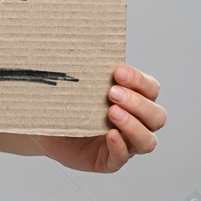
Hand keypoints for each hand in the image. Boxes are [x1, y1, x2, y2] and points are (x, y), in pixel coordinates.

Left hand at [33, 65, 164, 172]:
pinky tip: (110, 135)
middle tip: (112, 93)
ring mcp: (125, 144)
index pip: (151, 89)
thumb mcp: (79, 83)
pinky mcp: (109, 160)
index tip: (118, 72)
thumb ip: (89, 68)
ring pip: (147, 140)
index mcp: (133, 99)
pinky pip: (122, 158)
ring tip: (112, 113)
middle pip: (157, 116)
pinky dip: (120, 146)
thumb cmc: (66, 101)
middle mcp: (135, 122)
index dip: (139, 81)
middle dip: (137, 103)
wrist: (43, 126)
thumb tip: (82, 40)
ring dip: (133, 125)